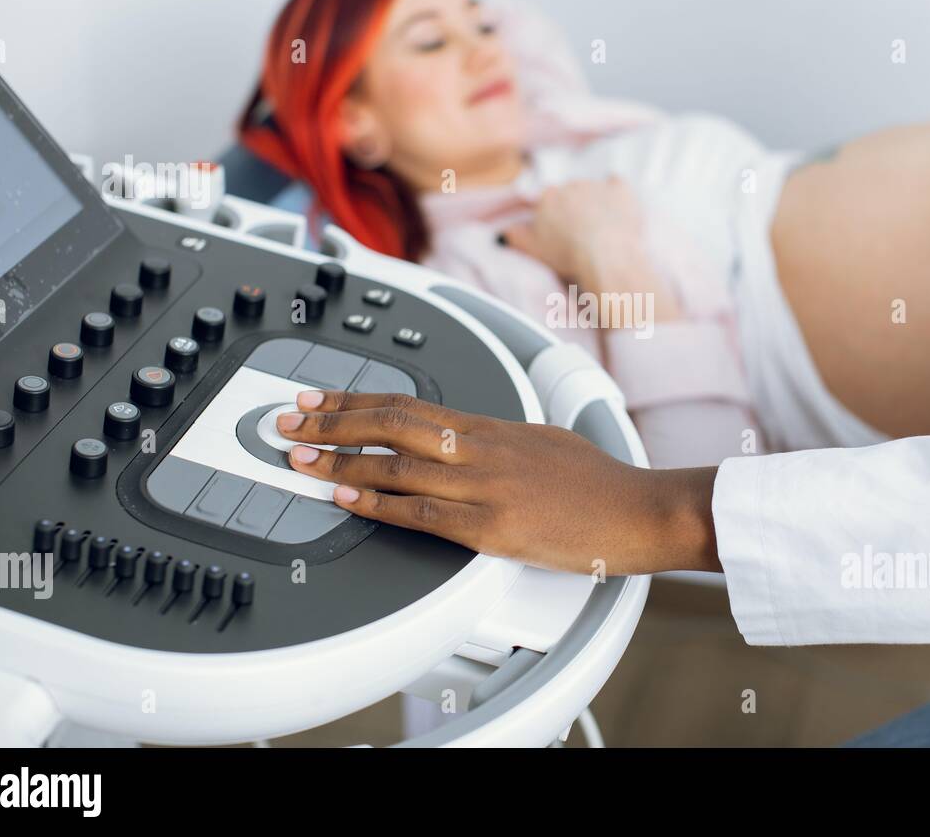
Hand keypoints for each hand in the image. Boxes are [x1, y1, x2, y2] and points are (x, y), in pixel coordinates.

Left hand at [276, 390, 720, 575]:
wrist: (640, 511)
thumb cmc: (601, 483)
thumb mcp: (544, 442)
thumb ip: (498, 441)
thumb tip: (466, 440)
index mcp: (493, 427)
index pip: (409, 404)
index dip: (357, 401)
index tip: (320, 400)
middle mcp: (482, 449)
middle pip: (392, 423)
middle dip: (333, 420)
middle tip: (289, 420)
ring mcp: (486, 486)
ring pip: (397, 464)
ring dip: (340, 460)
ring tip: (299, 459)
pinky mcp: (493, 528)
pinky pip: (423, 513)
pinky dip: (378, 503)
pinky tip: (347, 497)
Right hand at [502, 175, 682, 322]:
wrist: (606, 257)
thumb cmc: (567, 256)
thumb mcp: (531, 250)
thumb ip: (515, 236)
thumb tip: (505, 230)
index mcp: (548, 197)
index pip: (548, 201)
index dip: (555, 217)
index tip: (561, 233)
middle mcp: (571, 185)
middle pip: (571, 194)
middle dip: (575, 209)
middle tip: (581, 233)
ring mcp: (596, 186)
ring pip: (593, 190)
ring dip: (595, 202)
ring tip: (601, 228)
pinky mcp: (620, 190)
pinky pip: (616, 186)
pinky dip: (616, 196)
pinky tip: (618, 211)